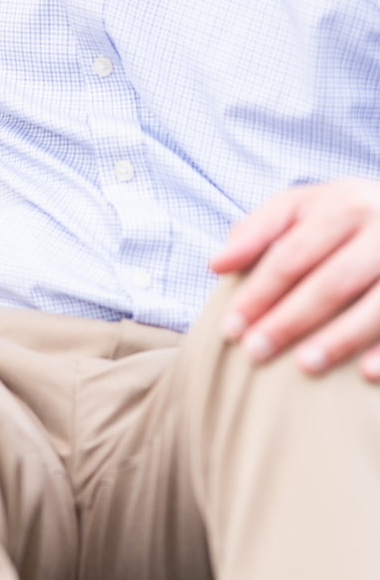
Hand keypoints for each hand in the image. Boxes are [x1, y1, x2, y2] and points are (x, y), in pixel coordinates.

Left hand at [212, 179, 379, 378]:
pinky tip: (366, 374)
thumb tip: (216, 263)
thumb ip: (258, 230)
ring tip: (303, 367)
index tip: (230, 328)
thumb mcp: (302, 206)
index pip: (291, 256)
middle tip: (255, 352)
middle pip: (329, 283)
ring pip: (374, 305)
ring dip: (339, 339)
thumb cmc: (344, 214)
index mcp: (344, 205)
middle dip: (290, 320)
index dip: (259, 293)